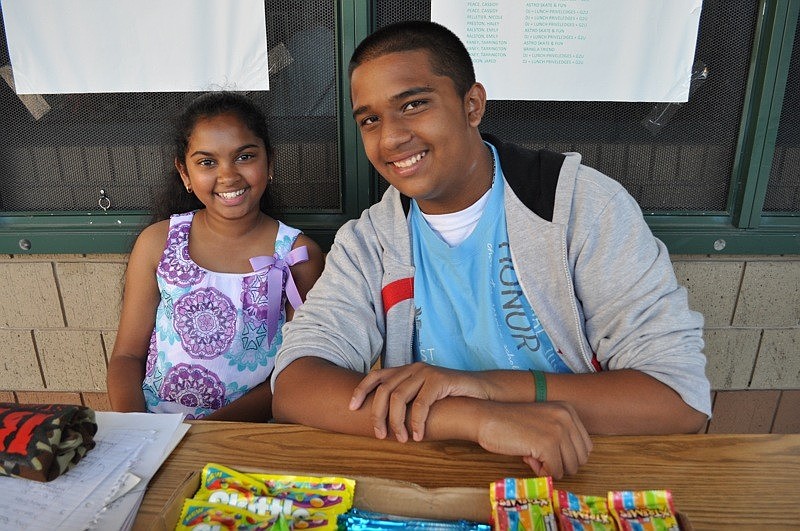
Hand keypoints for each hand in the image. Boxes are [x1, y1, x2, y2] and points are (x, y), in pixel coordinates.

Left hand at [349, 362, 487, 441]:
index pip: (375, 376)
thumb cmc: (447, 398)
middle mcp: (412, 368)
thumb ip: (404, 402)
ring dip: (396, 422)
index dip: (360, 390)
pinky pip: (421, 404)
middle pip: (384, 390)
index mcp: (405, 371)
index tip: (351, 407)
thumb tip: (381, 421)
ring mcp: (425, 373)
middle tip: (380, 435)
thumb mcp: (421, 397)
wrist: (478, 391)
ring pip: (399, 397)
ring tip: (400, 439)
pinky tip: (418, 436)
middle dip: (378, 415)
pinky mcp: (439, 380)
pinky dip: (416, 422)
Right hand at [475, 401, 591, 478]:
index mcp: (568, 410)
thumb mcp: (543, 421)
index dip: (566, 455)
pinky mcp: (547, 445)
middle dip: (561, 463)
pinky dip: (542, 472)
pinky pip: (555, 472)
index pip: (585, 446)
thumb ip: (560, 436)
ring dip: (551, 468)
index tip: (546, 450)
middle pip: (581, 458)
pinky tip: (528, 459)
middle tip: (539, 456)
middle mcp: (567, 418)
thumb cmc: (509, 422)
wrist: (486, 418)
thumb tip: (570, 462)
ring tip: (532, 457)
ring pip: (570, 467)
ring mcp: (558, 431)